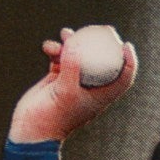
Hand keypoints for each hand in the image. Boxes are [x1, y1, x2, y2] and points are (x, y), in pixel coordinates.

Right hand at [8, 27, 138, 143]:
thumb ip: (71, 68)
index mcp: (100, 96)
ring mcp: (73, 82)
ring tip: (66, 33)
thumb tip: (75, 44)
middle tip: (102, 29)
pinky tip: (48, 47)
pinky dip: (55, 50)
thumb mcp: (65, 92)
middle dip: (102, 43)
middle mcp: (89, 88)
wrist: (30, 130)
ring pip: (79, 56)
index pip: (123, 78)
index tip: (126, 45)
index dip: (129, 61)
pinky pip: (60, 58)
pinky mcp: (57, 79)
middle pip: (102, 61)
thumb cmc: (52, 117)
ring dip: (73, 43)